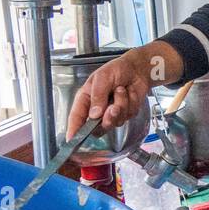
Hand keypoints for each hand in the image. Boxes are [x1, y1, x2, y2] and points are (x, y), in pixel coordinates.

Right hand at [65, 41, 182, 137]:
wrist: (137, 69)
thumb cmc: (116, 69)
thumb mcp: (102, 77)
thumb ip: (97, 95)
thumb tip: (94, 115)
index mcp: (86, 99)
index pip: (76, 118)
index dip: (73, 130)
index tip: (71, 140)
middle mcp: (97, 109)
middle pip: (97, 127)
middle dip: (107, 118)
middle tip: (113, 107)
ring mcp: (111, 113)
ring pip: (115, 121)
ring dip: (121, 105)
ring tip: (121, 90)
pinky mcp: (125, 113)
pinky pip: (128, 115)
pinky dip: (131, 102)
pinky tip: (129, 92)